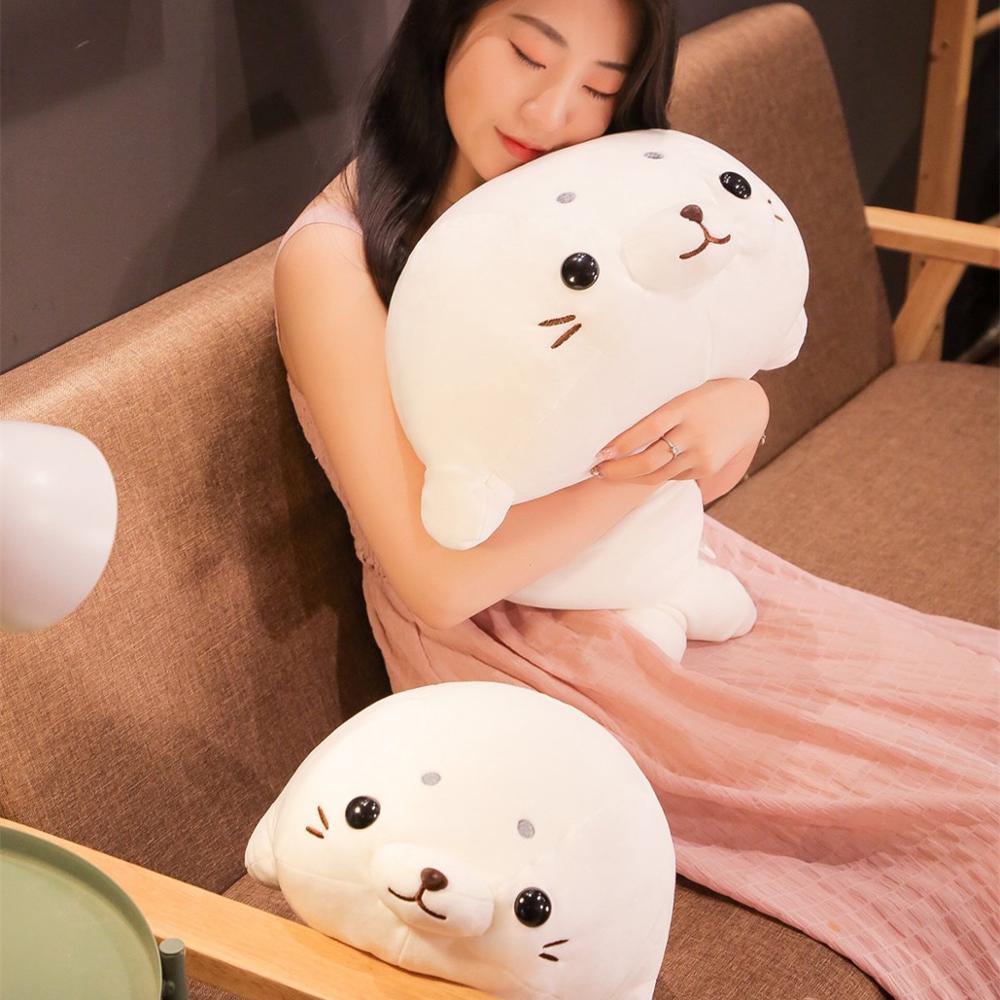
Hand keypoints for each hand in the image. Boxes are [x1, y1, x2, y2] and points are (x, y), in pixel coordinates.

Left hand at [590, 378, 768, 484]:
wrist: (750, 406)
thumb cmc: (705, 394)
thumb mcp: (684, 392)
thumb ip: (657, 407)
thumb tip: (615, 420)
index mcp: (684, 407)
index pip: (647, 429)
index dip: (621, 444)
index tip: (599, 452)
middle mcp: (693, 433)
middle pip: (649, 460)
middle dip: (618, 470)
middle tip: (596, 469)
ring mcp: (702, 454)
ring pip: (657, 474)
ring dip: (629, 477)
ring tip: (607, 474)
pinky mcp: (707, 467)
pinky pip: (672, 476)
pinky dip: (652, 475)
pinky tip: (635, 473)